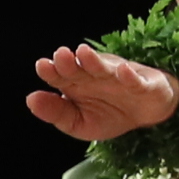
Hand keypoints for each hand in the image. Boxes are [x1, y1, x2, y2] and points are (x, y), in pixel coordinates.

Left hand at [25, 42, 178, 146]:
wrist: (147, 115)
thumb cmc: (110, 114)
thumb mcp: (79, 123)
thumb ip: (56, 113)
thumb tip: (31, 99)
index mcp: (76, 84)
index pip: (59, 75)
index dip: (51, 70)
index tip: (43, 66)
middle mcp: (94, 75)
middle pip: (79, 67)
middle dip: (69, 61)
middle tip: (60, 55)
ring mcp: (117, 77)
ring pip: (104, 67)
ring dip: (94, 61)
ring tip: (83, 54)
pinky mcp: (141, 83)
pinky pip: (135, 79)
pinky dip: (130, 76)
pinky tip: (123, 71)